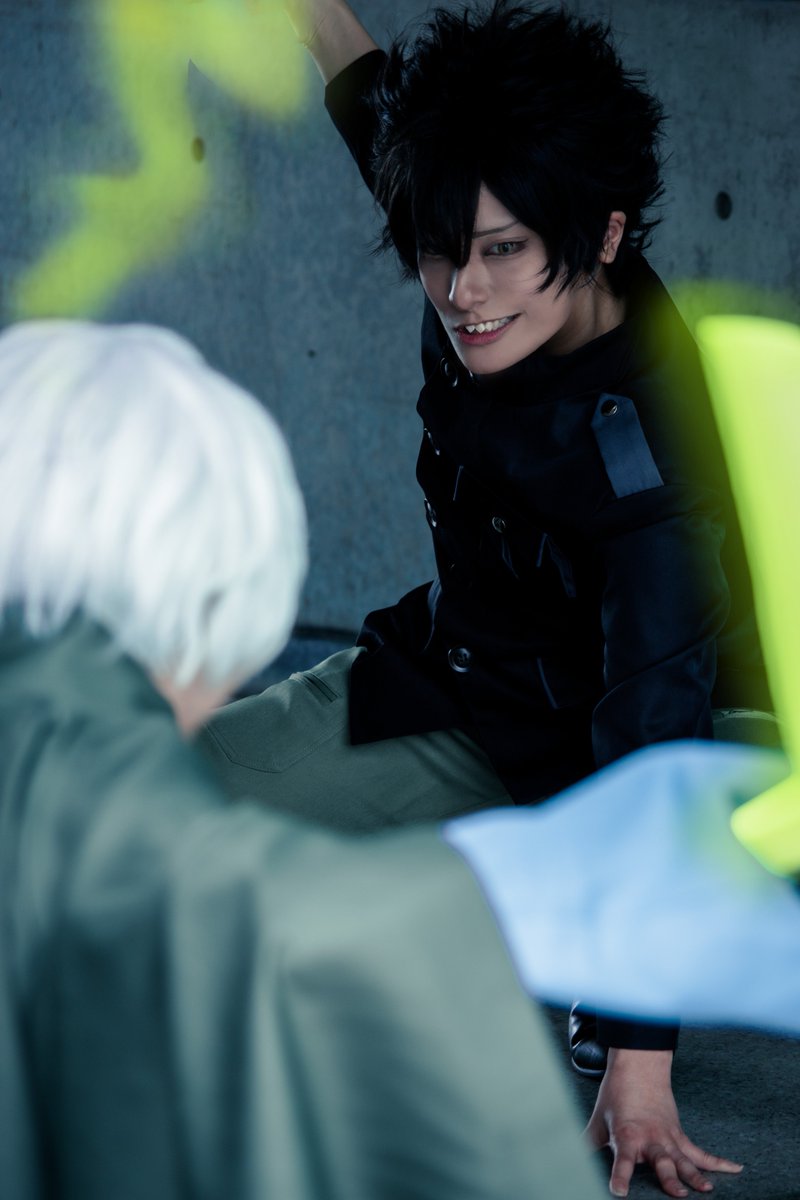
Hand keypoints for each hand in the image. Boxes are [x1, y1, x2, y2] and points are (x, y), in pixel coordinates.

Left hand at [585, 1049, 742, 1196]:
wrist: (638, 1065)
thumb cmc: (616, 1094)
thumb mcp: (597, 1120)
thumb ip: (587, 1143)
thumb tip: (566, 1157)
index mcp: (627, 1136)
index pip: (623, 1161)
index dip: (621, 1176)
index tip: (619, 1192)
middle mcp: (650, 1139)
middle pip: (662, 1162)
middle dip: (670, 1179)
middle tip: (678, 1195)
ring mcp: (667, 1137)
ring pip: (684, 1160)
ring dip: (695, 1175)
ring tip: (705, 1191)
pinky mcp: (679, 1135)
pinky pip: (700, 1152)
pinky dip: (718, 1162)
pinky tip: (735, 1168)